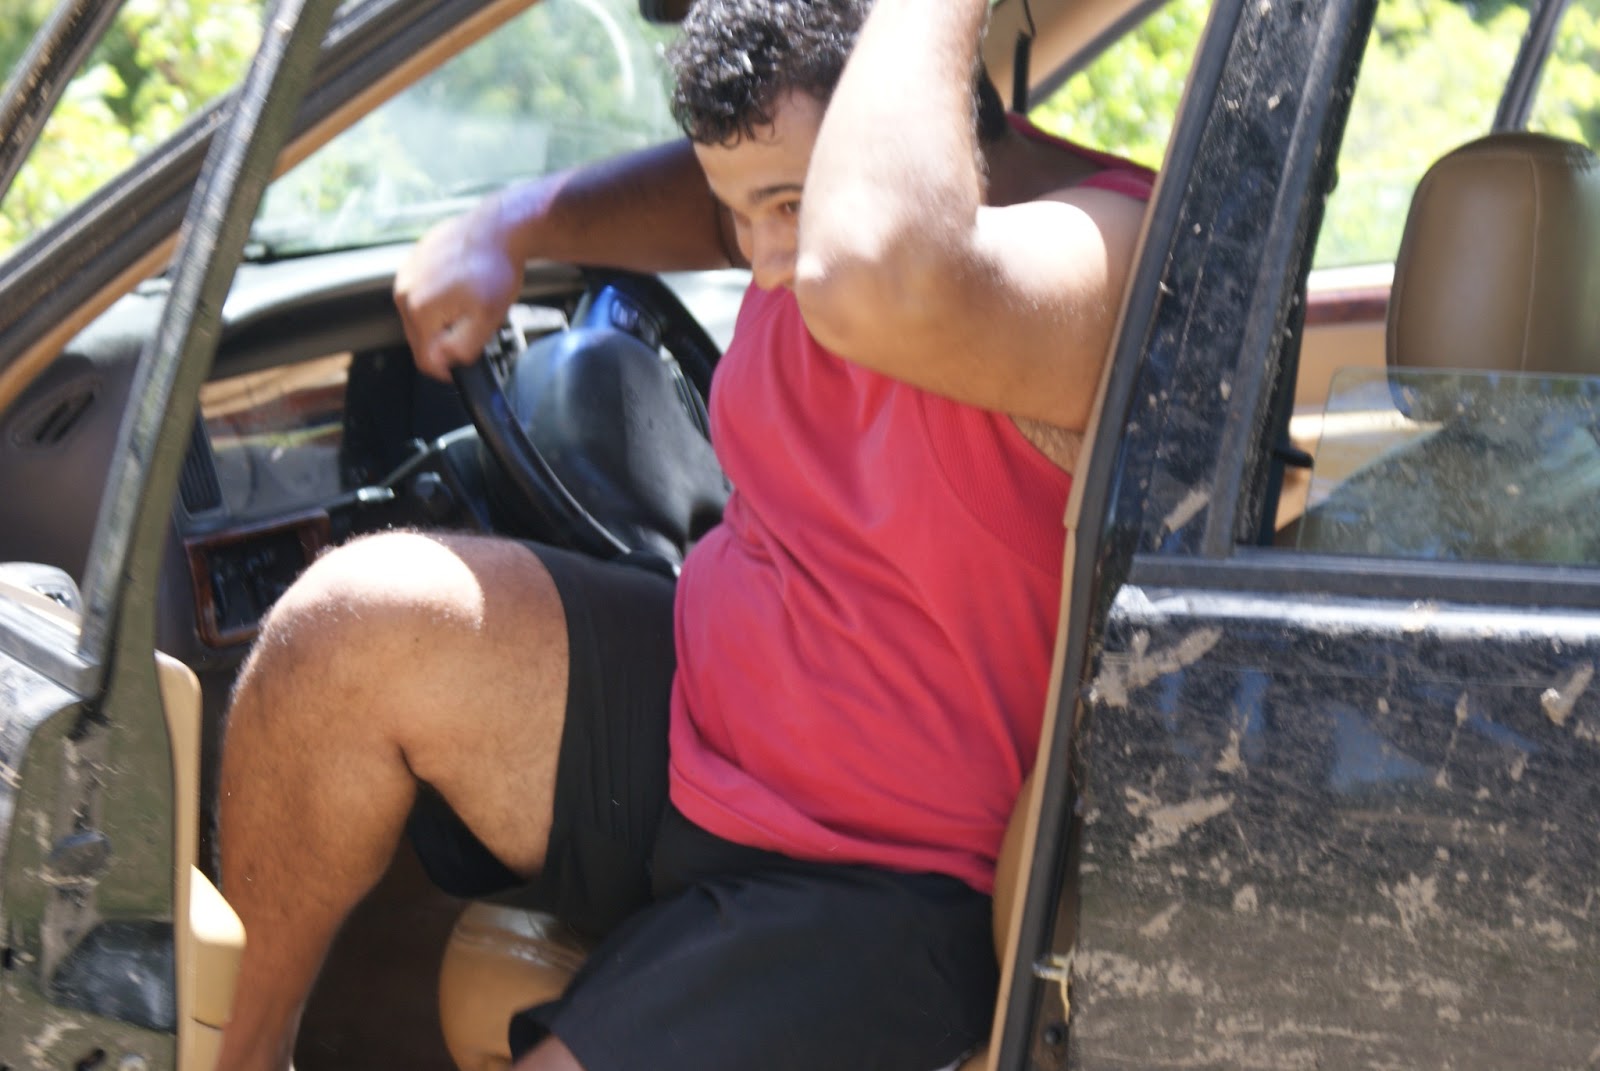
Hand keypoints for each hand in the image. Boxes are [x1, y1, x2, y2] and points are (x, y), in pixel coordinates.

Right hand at [394, 197, 522, 380]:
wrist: (499, 228)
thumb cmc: (496, 269)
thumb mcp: (488, 319)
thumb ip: (462, 347)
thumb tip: (442, 362)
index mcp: (419, 310)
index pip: (424, 359)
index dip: (447, 369)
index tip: (464, 361)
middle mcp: (404, 292)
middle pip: (421, 338)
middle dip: (446, 339)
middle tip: (474, 325)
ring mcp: (406, 274)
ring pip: (422, 316)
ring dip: (444, 318)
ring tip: (470, 301)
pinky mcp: (413, 261)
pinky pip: (423, 293)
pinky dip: (441, 298)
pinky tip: (462, 286)